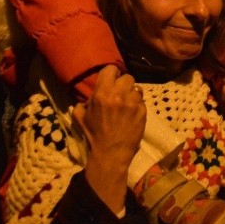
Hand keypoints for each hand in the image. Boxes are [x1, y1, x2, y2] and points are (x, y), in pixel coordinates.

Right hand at [73, 65, 145, 213]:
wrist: (111, 153)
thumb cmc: (95, 135)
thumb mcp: (81, 118)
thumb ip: (82, 104)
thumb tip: (86, 98)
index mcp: (102, 94)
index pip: (111, 69)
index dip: (111, 74)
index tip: (111, 80)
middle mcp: (118, 95)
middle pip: (127, 77)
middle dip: (123, 84)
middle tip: (119, 93)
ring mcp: (133, 103)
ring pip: (136, 88)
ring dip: (132, 94)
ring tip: (127, 104)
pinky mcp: (143, 111)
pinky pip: (142, 101)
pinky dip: (138, 105)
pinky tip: (132, 114)